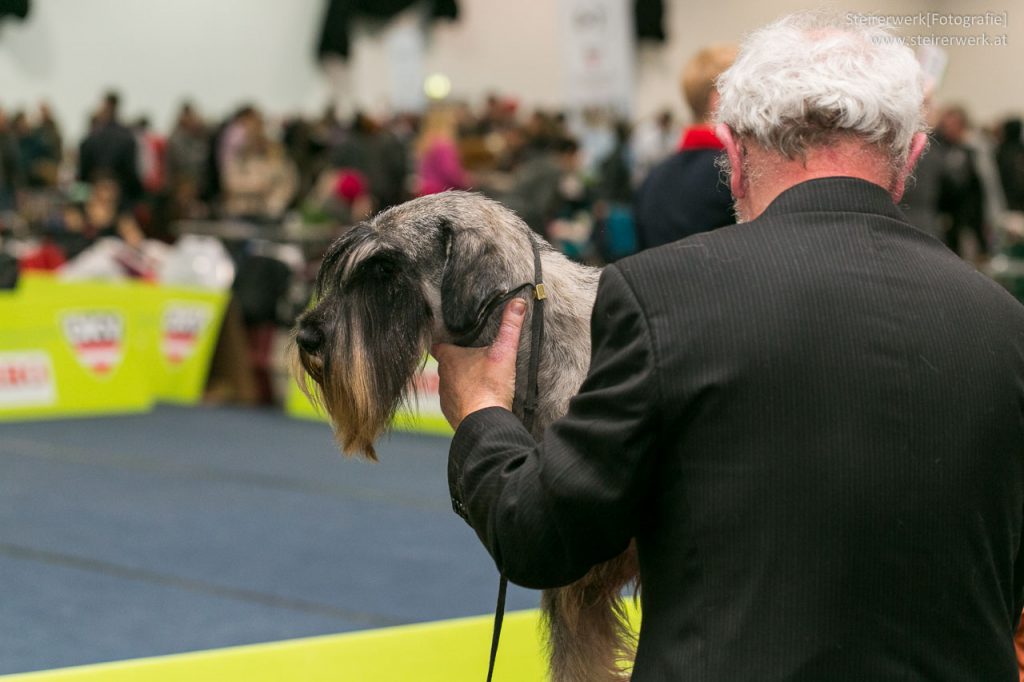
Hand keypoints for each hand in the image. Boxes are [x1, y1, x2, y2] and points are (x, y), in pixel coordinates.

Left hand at [431, 298, 526, 429]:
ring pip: (450, 385)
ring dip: (460, 382)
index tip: (452, 339)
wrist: (486, 422)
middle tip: (473, 358)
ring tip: (477, 380)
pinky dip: (464, 401)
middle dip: (457, 362)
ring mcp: (445, 397)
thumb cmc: (490, 387)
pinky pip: (455, 404)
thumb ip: (510, 326)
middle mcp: (442, 378)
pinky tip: (477, 401)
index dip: (444, 341)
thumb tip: (517, 303)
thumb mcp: (504, 352)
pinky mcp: (451, 414)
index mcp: (450, 359)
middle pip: (445, 365)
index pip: (438, 345)